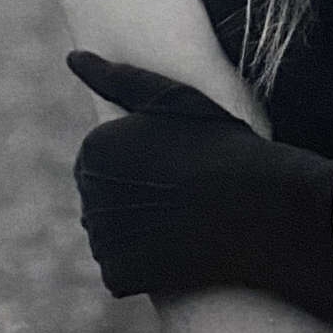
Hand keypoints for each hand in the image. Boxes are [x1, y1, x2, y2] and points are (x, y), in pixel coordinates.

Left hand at [67, 51, 332, 316]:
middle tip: (188, 191)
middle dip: (139, 196)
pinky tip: (182, 248)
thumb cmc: (224, 145)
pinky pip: (124, 269)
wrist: (260, 208)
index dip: (148, 160)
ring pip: (114, 233)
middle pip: (107, 196)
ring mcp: (100, 237)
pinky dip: (147, 263)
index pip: (107, 158)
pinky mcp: (117, 276)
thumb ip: (116, 77)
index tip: (182, 160)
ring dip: (141, 230)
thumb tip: (71, 56)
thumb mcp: (173, 98)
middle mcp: (87, 192)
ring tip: (188, 218)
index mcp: (95, 146)